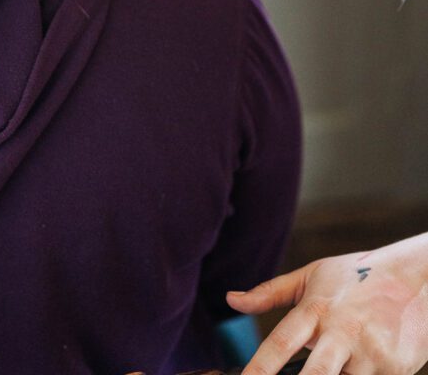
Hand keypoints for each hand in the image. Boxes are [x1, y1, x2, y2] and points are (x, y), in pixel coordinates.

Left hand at [227, 233, 427, 374]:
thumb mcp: (312, 275)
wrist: (418, 278)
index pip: (280, 342)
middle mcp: (342, 332)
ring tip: (327, 369)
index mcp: (316, 308)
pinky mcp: (394, 372)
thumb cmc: (357, 276)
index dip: (259, 369)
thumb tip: (231, 300)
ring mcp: (370, 355)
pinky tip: (348, 373)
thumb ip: (270, 292)